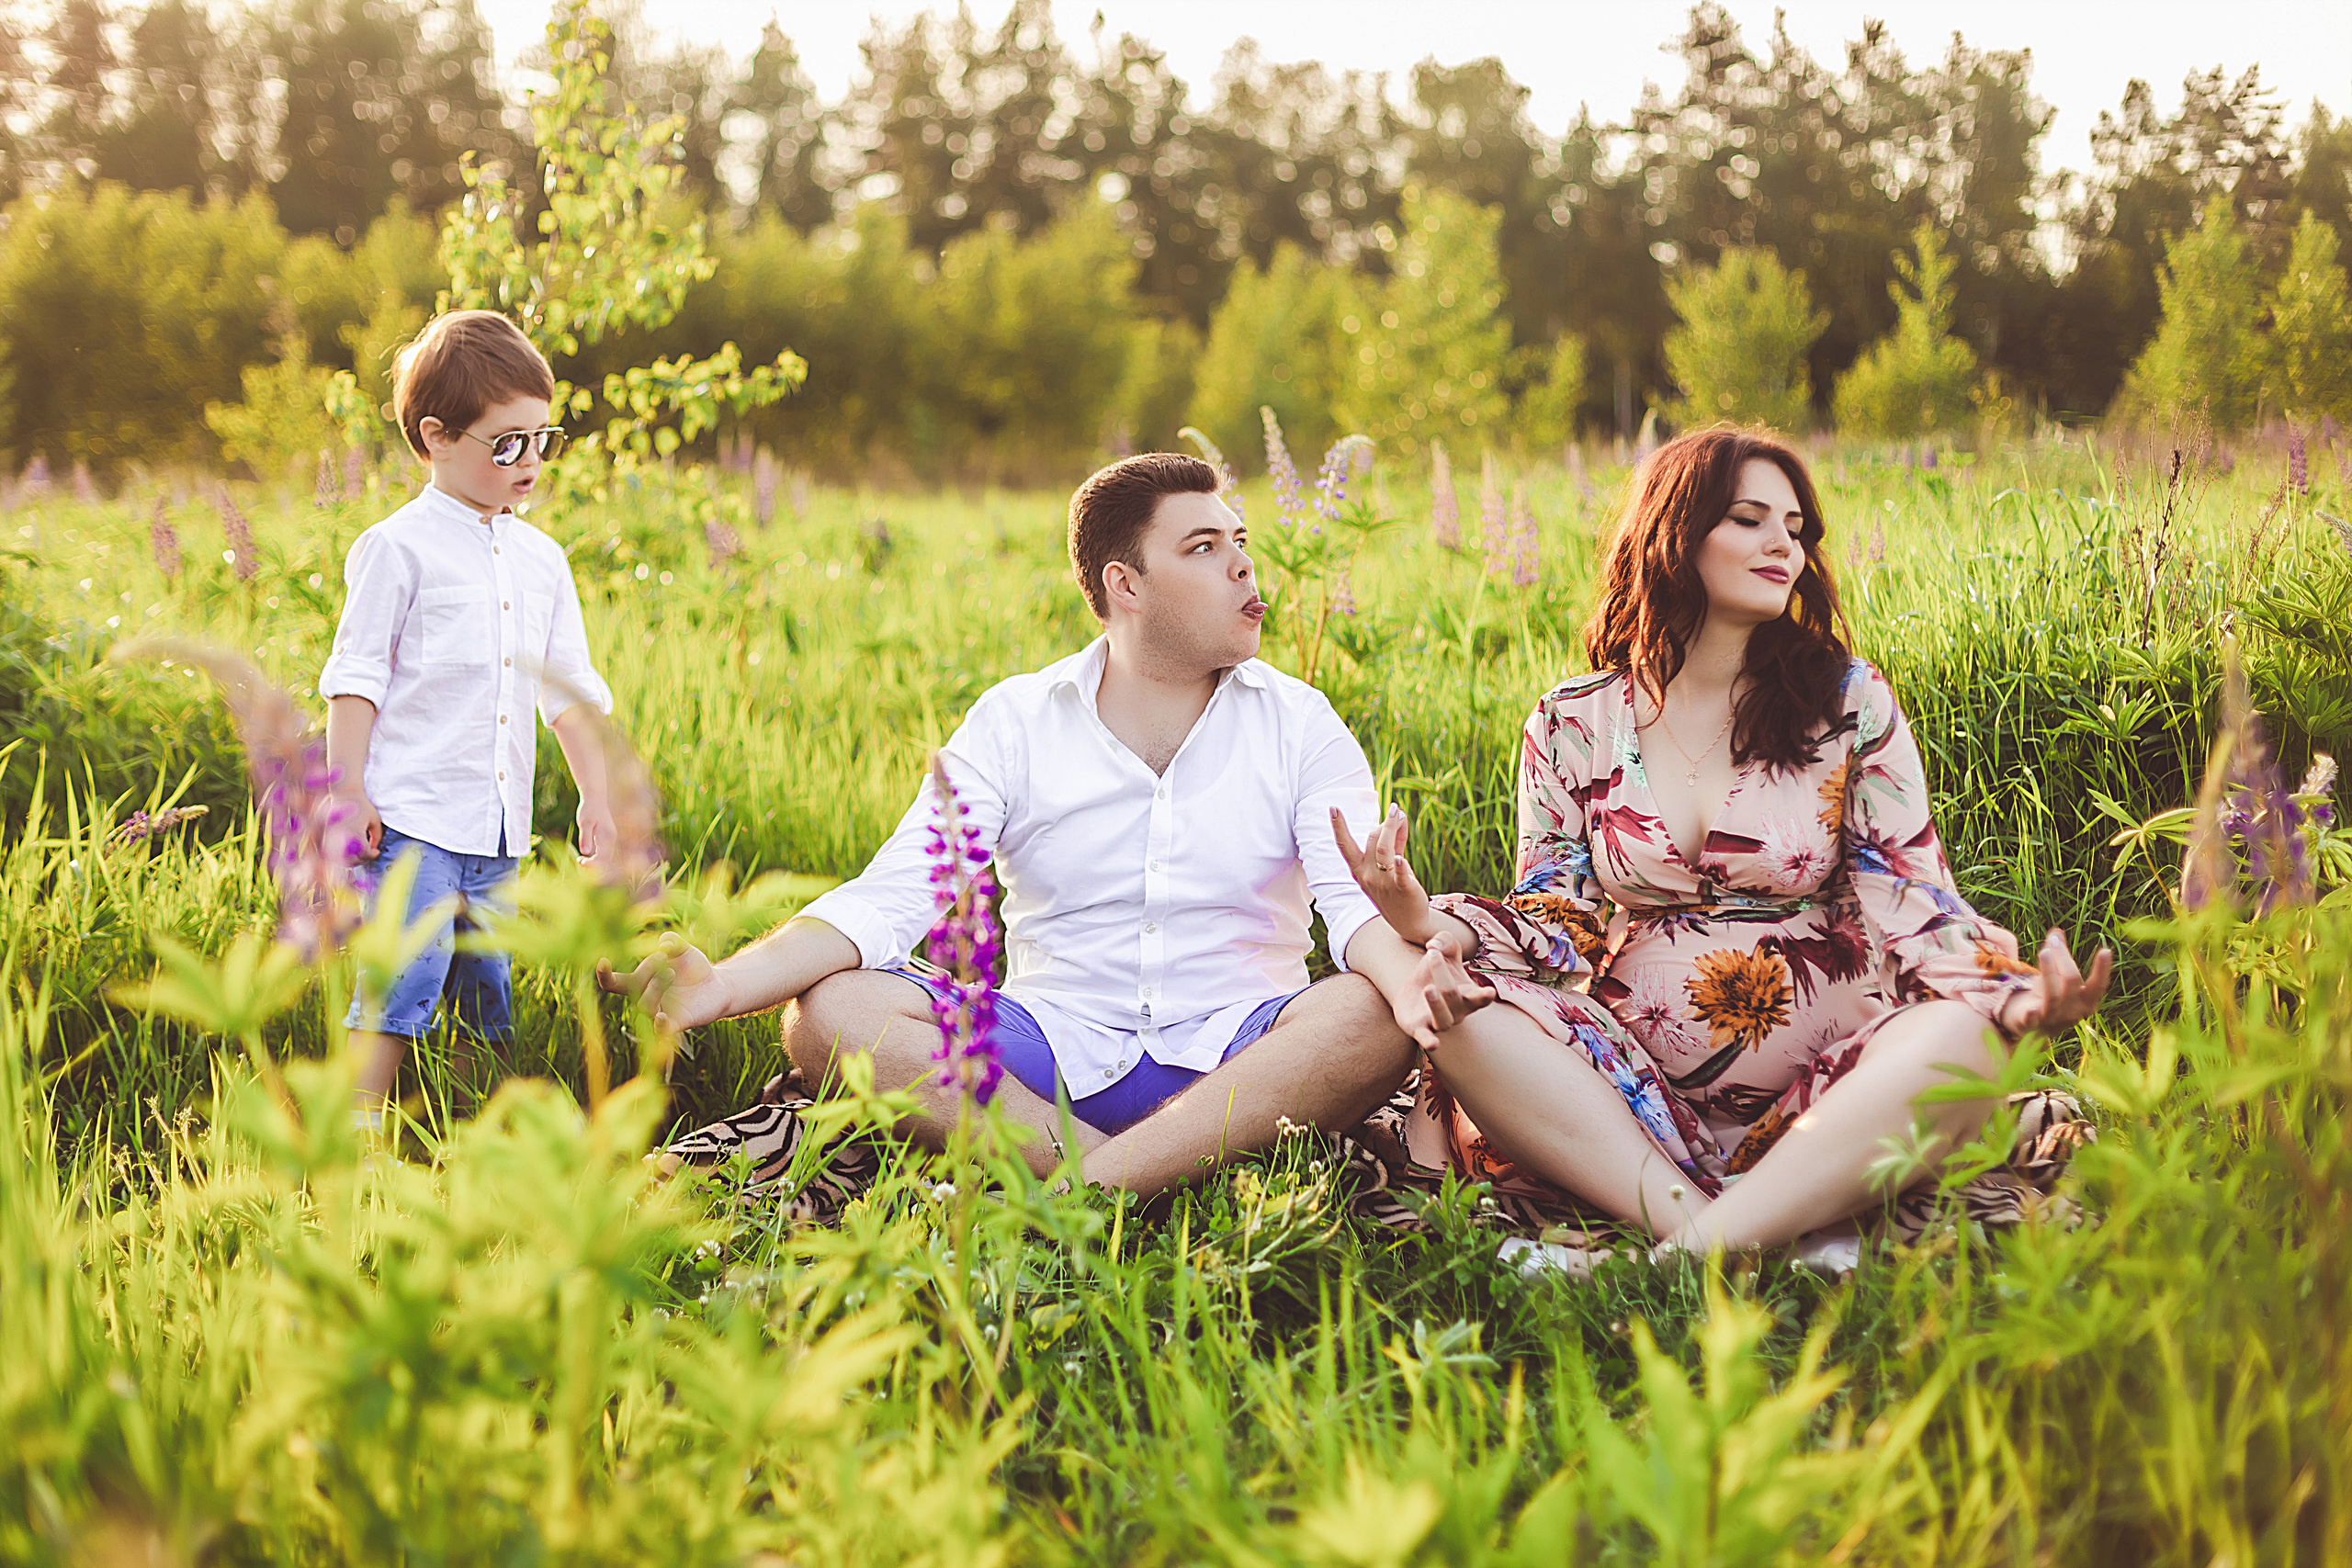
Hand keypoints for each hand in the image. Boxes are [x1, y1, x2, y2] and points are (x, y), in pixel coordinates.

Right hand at [334, 789, 382, 859]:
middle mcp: (341, 837)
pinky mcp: (325, 838)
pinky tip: (349, 852)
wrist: (344, 794)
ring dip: (352, 860)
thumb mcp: (375, 820)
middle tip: (369, 853)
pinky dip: (341, 857)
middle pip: (353, 860)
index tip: (377, 851)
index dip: (373, 855)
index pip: (364, 853)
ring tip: (360, 853)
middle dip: (363, 859)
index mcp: (354, 832)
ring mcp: (331, 838)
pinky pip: (332, 855)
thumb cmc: (361, 806)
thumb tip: (374, 850)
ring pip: (341, 860)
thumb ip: (377, 836)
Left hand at [575, 804, 616, 865]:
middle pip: (606, 861)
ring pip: (606, 858)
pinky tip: (585, 854)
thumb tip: (585, 852)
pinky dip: (596, 857)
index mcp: (607, 836)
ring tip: (580, 859)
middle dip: (593, 866)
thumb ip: (585, 837)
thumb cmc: (589, 809)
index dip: (592, 864)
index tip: (580, 861)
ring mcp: (610, 839)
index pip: (602, 858)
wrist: (595, 797)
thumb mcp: (584, 823)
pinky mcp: (607, 838)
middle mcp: (611, 839)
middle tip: (578, 861)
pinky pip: (604, 852)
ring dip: (594, 862)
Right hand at [597, 932, 734, 1032]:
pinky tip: (661, 1017)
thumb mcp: (683, 948)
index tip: (603, 960)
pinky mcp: (676, 1023)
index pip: (614, 983)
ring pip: (644, 1006)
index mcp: (640, 981)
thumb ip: (672, 940)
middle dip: (645, 970)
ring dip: (654, 987)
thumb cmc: (693, 967)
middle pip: (632, 988)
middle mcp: (645, 998)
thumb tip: (663, 944)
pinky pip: (661, 1030)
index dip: (604, 975)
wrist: (718, 985)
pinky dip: (659, 1025)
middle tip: (664, 956)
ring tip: (671, 972)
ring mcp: (659, 1012)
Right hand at [1332, 804, 1437, 946]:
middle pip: (1373, 839)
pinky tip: (1400, 859)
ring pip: (1385, 849)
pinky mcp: (1403, 889)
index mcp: (1359, 869)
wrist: (1408, 921)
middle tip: (1397, 811)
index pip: (1345, 846)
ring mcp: (1384, 883)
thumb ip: (1394, 840)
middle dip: (1385, 822)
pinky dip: (1399, 866)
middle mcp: (1368, 875)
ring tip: (1400, 814)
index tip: (1332, 808)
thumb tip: (1399, 814)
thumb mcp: (1388, 864)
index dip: (1338, 826)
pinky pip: (1400, 875)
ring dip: (1392, 827)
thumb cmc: (1395, 887)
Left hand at [1392, 934, 1496, 1050]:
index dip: (1484, 996)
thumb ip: (1445, 940)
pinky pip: (1427, 1038)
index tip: (1489, 992)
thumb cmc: (1438, 970)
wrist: (1413, 989)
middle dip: (1443, 974)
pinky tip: (1433, 1044)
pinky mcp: (1420, 1029)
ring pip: (1443, 1019)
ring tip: (1428, 989)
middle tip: (1432, 954)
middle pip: (1453, 995)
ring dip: (1437, 1004)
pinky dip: (1430, 1041)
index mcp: (1468, 994)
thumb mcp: (1445, 950)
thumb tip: (1434, 946)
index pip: (1480, 997)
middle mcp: (1457, 1011)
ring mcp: (1439, 1021)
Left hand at [1998, 928, 2113, 1035]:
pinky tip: (2029, 1010)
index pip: (2098, 985)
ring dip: (2049, 972)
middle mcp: (2073, 1012)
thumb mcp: (2057, 978)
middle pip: (2072, 981)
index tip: (2106, 950)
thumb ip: (2058, 956)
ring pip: (2053, 996)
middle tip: (2054, 940)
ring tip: (2044, 952)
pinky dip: (2031, 1016)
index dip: (2102, 969)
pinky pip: (2031, 1019)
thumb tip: (2057, 931)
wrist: (2030, 1029)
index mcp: (2086, 1001)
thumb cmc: (2048, 998)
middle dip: (2063, 957)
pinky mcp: (2031, 1024)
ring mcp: (2053, 1019)